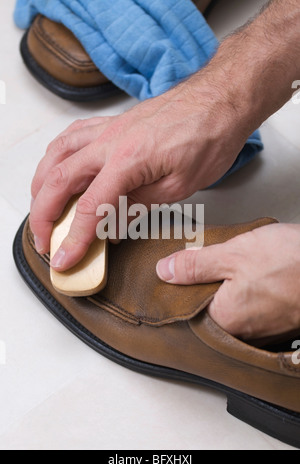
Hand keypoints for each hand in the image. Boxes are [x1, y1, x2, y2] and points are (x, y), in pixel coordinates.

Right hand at [30, 80, 250, 271]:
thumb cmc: (209, 138)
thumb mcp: (180, 186)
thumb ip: (141, 205)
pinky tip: (57, 167)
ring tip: (41, 208)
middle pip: (58, 180)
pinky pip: (72, 136)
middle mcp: (109, 142)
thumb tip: (115, 225)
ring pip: (57, 155)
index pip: (89, 208)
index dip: (73, 238)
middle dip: (43, 215)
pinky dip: (56, 155)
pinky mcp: (114, 123)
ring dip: (41, 184)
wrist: (221, 100)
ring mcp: (108, 129)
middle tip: (44, 240)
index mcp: (127, 161)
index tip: (64, 259)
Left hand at [156, 224, 299, 339]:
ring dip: (229, 286)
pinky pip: (254, 305)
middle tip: (207, 263)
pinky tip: (255, 273)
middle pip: (210, 308)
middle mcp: (244, 331)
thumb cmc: (293, 262)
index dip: (180, 287)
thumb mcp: (234, 253)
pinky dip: (249, 289)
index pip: (187, 308)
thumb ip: (195, 265)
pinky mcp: (281, 318)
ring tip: (234, 265)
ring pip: (233, 306)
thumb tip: (165, 271)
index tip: (178, 272)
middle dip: (206, 285)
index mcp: (224, 318)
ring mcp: (265, 328)